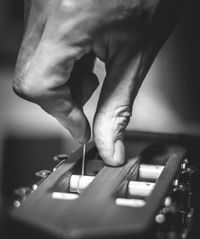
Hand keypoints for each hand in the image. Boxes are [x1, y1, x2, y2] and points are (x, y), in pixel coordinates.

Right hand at [13, 0, 182, 165]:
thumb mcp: (136, 55)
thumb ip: (118, 107)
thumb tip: (110, 148)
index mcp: (67, 20)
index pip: (39, 86)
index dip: (62, 115)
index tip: (82, 129)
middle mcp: (43, 7)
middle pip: (31, 79)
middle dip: (62, 98)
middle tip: (90, 92)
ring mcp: (39, 3)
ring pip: (33, 63)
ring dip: (62, 79)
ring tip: (93, 66)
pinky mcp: (43, 3)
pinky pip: (40, 44)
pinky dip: (61, 60)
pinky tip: (85, 51)